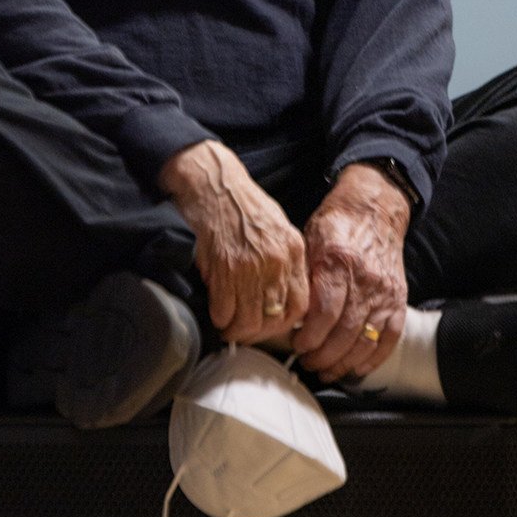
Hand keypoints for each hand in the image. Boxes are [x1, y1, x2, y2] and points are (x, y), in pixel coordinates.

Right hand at [159, 140, 309, 344]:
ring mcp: (250, 266)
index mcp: (293, 251)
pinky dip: (220, 317)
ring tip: (229, 328)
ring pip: (249, 320)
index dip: (286, 325)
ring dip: (236, 330)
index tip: (273, 328)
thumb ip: (286, 262)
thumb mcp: (279, 229)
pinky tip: (217, 313)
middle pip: (274, 319)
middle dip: (258, 333)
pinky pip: (225, 309)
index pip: (301, 305)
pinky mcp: (223, 267)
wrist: (215, 183)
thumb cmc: (244, 205)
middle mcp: (276, 261)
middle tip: (246, 332)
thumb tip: (282, 298)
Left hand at [292, 163, 409, 382]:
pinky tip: (357, 368)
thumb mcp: (309, 242)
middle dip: (323, 355)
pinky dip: (373, 358)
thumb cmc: (337, 226)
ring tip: (326, 371)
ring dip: (344, 363)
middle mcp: (366, 280)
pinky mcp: (398, 299)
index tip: (297, 346)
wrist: (374, 211)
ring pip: (366, 340)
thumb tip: (286, 313)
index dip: (310, 336)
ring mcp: (385, 292)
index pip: (325, 312)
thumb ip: (302, 277)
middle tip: (307, 363)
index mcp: (339, 263)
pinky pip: (389, 337)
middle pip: (345, 332)